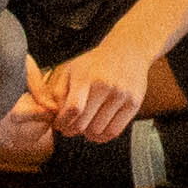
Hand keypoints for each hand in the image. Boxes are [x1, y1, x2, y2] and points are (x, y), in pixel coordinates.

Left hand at [23, 45, 147, 143]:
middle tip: (71, 127)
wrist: (127, 50)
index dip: (63, 123)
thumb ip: (57, 92)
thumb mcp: (71, 70)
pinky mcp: (134, 103)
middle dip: (72, 130)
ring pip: (98, 131)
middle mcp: (105, 85)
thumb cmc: (95, 63)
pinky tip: (98, 128)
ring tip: (86, 124)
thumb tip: (53, 115)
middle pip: (84, 124)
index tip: (60, 124)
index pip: (73, 109)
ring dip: (88, 133)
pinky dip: (102, 136)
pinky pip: (114, 132)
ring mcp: (121, 94)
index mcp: (86, 76)